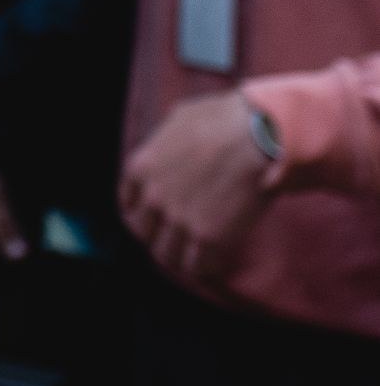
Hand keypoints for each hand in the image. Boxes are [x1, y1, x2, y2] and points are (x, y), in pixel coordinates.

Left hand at [120, 91, 275, 292]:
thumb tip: (176, 143)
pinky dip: (205, 268)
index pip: (127, 204)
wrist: (259, 134)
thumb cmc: (225, 118)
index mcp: (141, 167)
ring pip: (167, 256)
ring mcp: (179, 220)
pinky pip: (199, 266)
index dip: (142, 213)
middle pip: (143, 233)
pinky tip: (213, 262)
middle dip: (157, 236)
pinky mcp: (210, 237)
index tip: (155, 217)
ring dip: (179, 257)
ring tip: (193, 255)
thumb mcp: (179, 119)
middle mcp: (153, 197)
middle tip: (175, 238)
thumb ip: (168, 139)